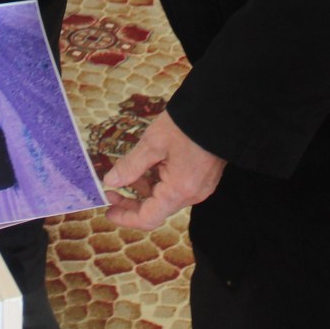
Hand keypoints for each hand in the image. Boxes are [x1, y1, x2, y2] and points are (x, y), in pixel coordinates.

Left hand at [103, 109, 225, 230]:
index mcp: (179, 190)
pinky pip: (176, 188)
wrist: (221, 109)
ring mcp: (200, 188)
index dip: (124, 217)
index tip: (108, 209)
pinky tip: (148, 167)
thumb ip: (130, 166)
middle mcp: (192, 195)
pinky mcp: (204, 179)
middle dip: (131, 202)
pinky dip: (159, 182)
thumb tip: (110, 182)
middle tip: (111, 190)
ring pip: (165, 198)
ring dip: (144, 190)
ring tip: (127, 172)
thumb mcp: (153, 143)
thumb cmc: (186, 124)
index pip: (148, 219)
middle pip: (156, 210)